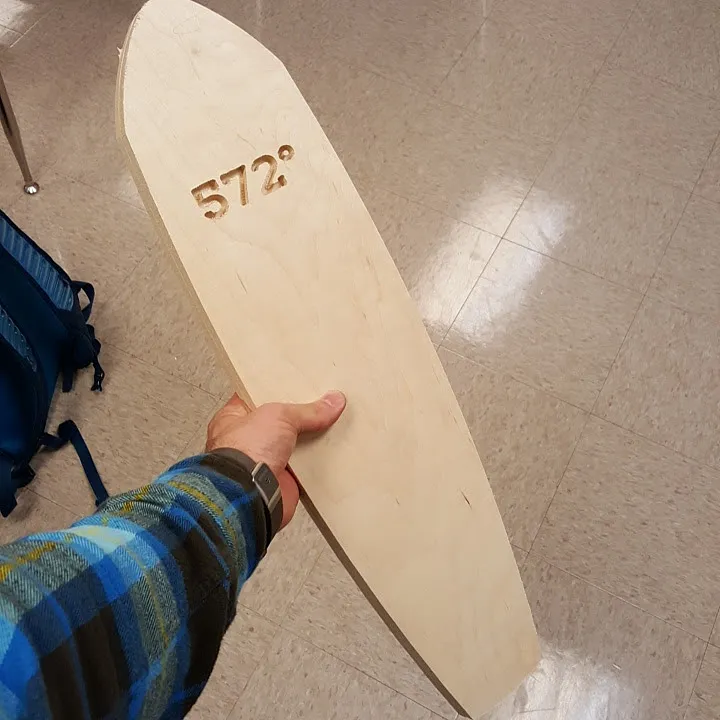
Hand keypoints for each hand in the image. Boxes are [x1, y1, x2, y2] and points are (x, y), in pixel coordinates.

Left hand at [206, 391, 345, 528]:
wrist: (251, 493)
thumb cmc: (244, 453)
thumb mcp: (279, 414)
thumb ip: (306, 410)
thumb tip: (330, 402)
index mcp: (234, 418)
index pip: (257, 398)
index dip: (276, 391)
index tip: (297, 384)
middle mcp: (247, 440)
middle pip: (279, 422)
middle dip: (298, 417)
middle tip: (319, 403)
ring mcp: (264, 460)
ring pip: (293, 444)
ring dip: (309, 440)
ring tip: (330, 422)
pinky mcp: (282, 479)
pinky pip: (304, 467)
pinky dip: (316, 462)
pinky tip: (331, 450)